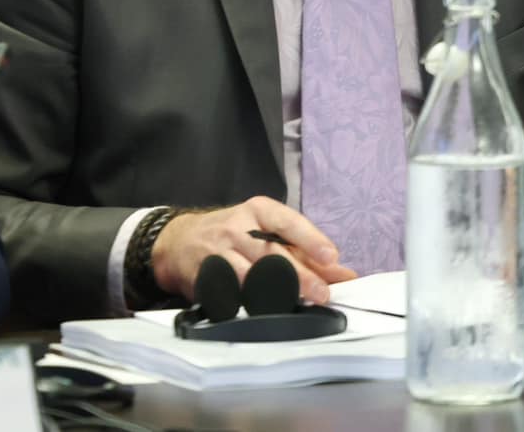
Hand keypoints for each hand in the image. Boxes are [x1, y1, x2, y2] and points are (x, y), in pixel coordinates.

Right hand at [151, 198, 356, 306]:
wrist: (178, 241)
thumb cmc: (235, 233)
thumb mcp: (268, 230)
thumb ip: (306, 252)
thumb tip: (344, 273)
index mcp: (259, 210)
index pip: (288, 222)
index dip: (311, 240)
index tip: (331, 258)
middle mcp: (238, 227)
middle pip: (271, 253)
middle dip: (299, 275)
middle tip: (322, 294)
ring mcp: (218, 253)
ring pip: (249, 275)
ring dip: (275, 292)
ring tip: (299, 305)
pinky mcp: (204, 277)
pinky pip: (228, 292)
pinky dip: (247, 304)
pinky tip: (264, 312)